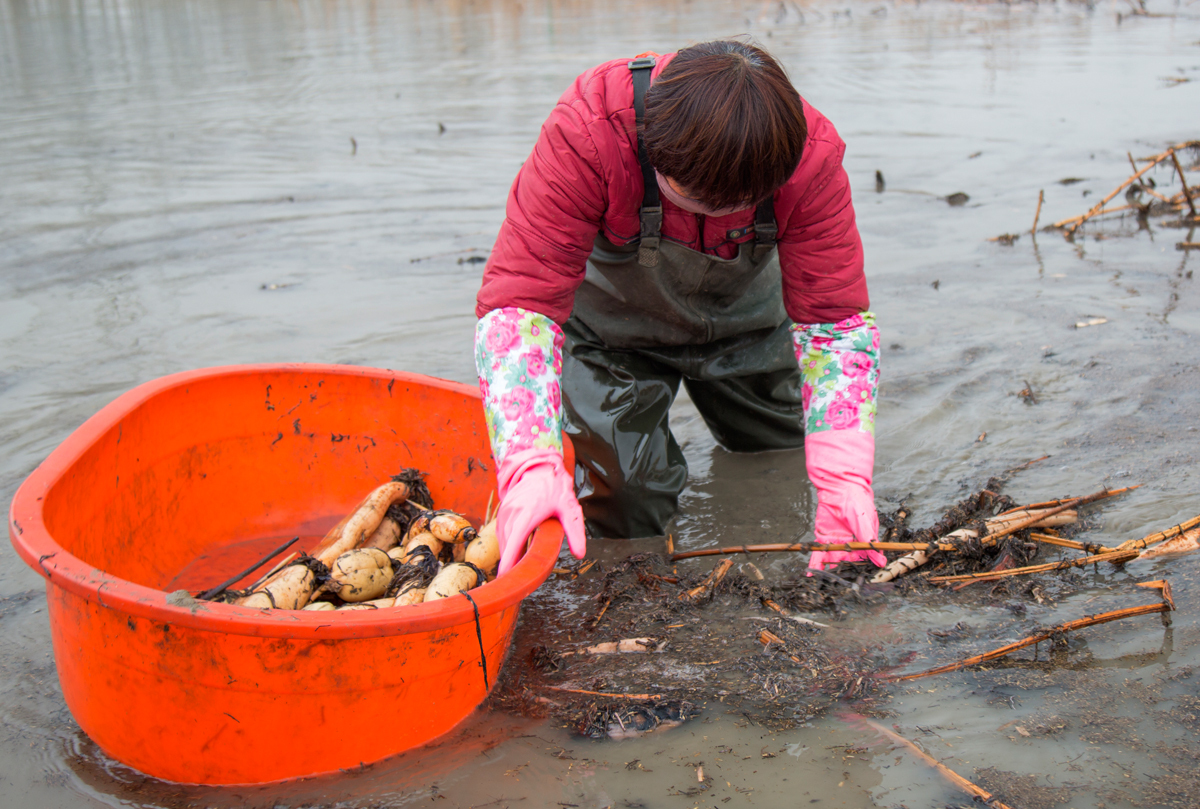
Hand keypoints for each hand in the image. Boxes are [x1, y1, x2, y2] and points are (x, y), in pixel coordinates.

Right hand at [495, 448, 586, 574]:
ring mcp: (505, 511)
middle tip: (516, 583)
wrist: (539, 467)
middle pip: (507, 545)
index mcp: (527, 513)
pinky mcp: (503, 512)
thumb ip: (575, 531)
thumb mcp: (569, 509)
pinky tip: (515, 554)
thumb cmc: (555, 488)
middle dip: (510, 563)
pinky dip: (507, 545)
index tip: (504, 577)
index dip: (508, 560)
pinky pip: (502, 533)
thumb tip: (580, 554)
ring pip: (503, 540)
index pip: (514, 541)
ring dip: (508, 555)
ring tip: (515, 571)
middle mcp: (512, 513)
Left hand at [805, 431, 885, 572]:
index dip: (860, 570)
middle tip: (838, 586)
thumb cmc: (858, 503)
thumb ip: (870, 542)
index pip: (863, 560)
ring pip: (832, 560)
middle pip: (846, 563)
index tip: (857, 582)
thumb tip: (881, 562)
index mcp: (864, 542)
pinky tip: (810, 574)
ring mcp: (836, 542)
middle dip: (842, 574)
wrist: (840, 488)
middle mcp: (850, 544)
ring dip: (827, 572)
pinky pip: (818, 554)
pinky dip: (814, 563)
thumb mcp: (865, 522)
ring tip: (823, 584)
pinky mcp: (823, 538)